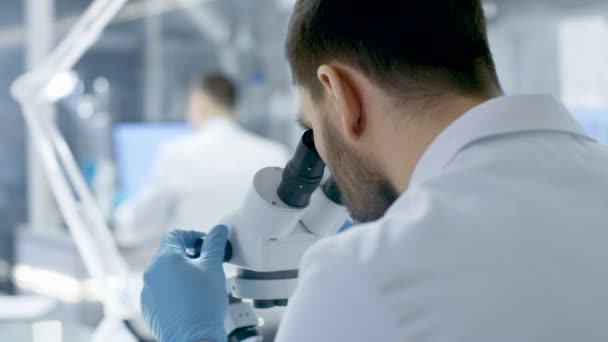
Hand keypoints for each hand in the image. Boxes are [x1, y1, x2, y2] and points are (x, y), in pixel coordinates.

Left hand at [140, 226, 228, 341]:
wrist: (193, 338)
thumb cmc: (204, 302)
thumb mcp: (214, 267)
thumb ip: (215, 244)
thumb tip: (219, 229)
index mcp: (165, 257)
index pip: (176, 235)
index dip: (194, 236)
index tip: (208, 246)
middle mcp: (151, 272)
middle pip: (170, 254)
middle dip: (189, 256)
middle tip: (208, 266)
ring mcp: (147, 291)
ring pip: (165, 274)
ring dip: (181, 274)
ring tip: (200, 286)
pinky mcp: (148, 308)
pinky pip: (161, 292)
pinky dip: (174, 291)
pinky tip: (190, 301)